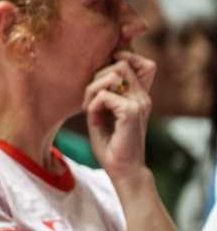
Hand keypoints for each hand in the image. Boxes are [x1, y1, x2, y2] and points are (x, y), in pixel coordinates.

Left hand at [85, 50, 154, 182]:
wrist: (122, 169)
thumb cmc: (111, 144)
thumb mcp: (103, 113)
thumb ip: (102, 94)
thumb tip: (94, 75)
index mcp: (138, 94)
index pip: (134, 62)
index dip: (113, 64)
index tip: (96, 86)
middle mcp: (142, 96)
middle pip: (119, 64)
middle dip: (96, 79)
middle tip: (89, 101)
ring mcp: (139, 103)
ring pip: (111, 76)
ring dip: (92, 91)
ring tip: (90, 109)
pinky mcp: (132, 112)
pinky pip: (104, 96)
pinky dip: (92, 106)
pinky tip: (94, 120)